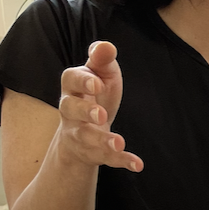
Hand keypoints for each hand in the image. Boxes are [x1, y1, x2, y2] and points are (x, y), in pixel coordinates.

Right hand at [56, 41, 142, 171]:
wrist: (82, 132)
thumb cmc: (94, 96)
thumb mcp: (100, 75)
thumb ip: (102, 61)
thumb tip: (105, 45)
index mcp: (73, 88)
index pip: (71, 80)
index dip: (83, 82)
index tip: (98, 85)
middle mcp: (70, 112)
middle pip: (70, 110)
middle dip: (85, 112)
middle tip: (102, 115)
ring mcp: (79, 134)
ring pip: (85, 138)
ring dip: (102, 141)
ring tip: (119, 142)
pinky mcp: (92, 153)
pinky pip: (105, 158)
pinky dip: (121, 160)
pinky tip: (137, 164)